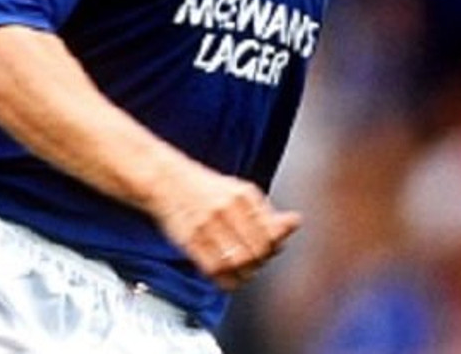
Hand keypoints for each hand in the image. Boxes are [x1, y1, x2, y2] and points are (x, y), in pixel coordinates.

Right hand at [149, 165, 300, 289]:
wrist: (165, 180)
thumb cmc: (205, 189)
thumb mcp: (238, 191)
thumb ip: (266, 211)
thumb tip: (295, 222)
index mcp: (243, 194)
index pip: (272, 235)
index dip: (273, 248)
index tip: (267, 249)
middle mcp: (226, 208)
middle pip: (257, 252)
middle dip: (259, 263)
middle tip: (253, 262)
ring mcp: (207, 224)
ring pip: (238, 263)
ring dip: (244, 273)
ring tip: (240, 269)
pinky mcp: (189, 239)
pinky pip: (215, 270)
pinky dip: (225, 280)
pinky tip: (226, 275)